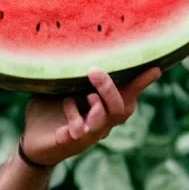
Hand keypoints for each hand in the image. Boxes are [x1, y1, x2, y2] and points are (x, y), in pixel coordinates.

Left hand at [20, 67, 161, 166]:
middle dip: (109, 89)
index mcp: (102, 107)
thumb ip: (73, 73)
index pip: (126, 94)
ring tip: (78, 97)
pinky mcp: (70, 144)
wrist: (32, 140)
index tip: (156, 68)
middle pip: (120, 110)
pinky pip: (78, 135)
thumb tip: (78, 45)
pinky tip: (63, 121)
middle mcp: (100, 122)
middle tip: (94, 71)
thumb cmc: (51, 109)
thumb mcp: (61, 88)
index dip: (141, 83)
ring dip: (94, 108)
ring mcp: (87, 135)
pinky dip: (72, 123)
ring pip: (103, 124)